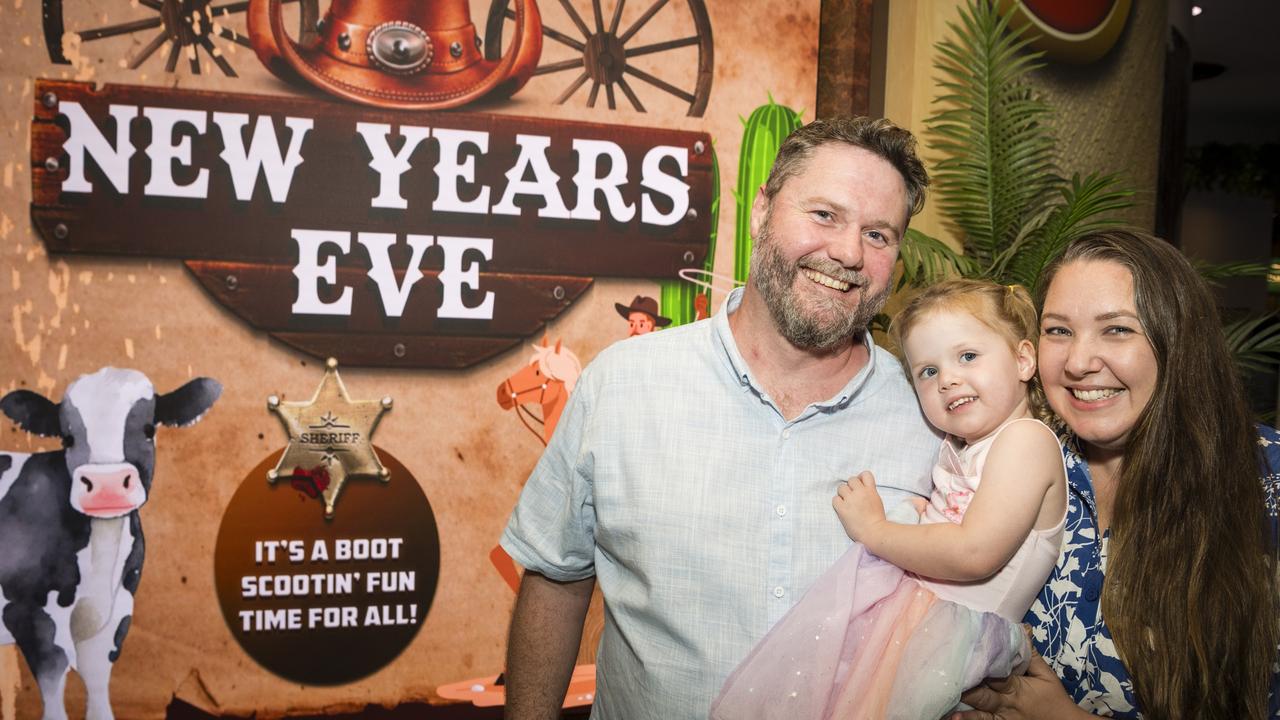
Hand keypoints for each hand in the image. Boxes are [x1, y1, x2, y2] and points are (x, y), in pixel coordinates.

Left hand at [832, 471, 885, 542]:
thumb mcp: (877, 501)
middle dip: (851, 487)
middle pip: (851, 480)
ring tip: (847, 503)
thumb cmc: (877, 519)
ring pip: (841, 487)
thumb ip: (870, 492)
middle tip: (852, 497)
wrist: (874, 532)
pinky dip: (837, 503)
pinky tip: (842, 508)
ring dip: (843, 494)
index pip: (865, 474)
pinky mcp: (842, 509)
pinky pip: (835, 499)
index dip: (861, 478)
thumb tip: (861, 487)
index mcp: (871, 490)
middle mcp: (860, 492)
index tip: (860, 486)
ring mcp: (850, 500)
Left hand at [950, 653, 1083, 719]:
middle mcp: (1006, 704)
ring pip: (980, 715)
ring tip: (948, 705)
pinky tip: (955, 719)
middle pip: (982, 696)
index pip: (995, 675)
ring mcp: (1002, 719)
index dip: (980, 666)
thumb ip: (1031, 653)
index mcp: (1016, 688)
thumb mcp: (1046, 674)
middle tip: (948, 676)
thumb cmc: (1053, 697)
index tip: (964, 654)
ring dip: (965, 711)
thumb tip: (1023, 628)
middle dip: (967, 687)